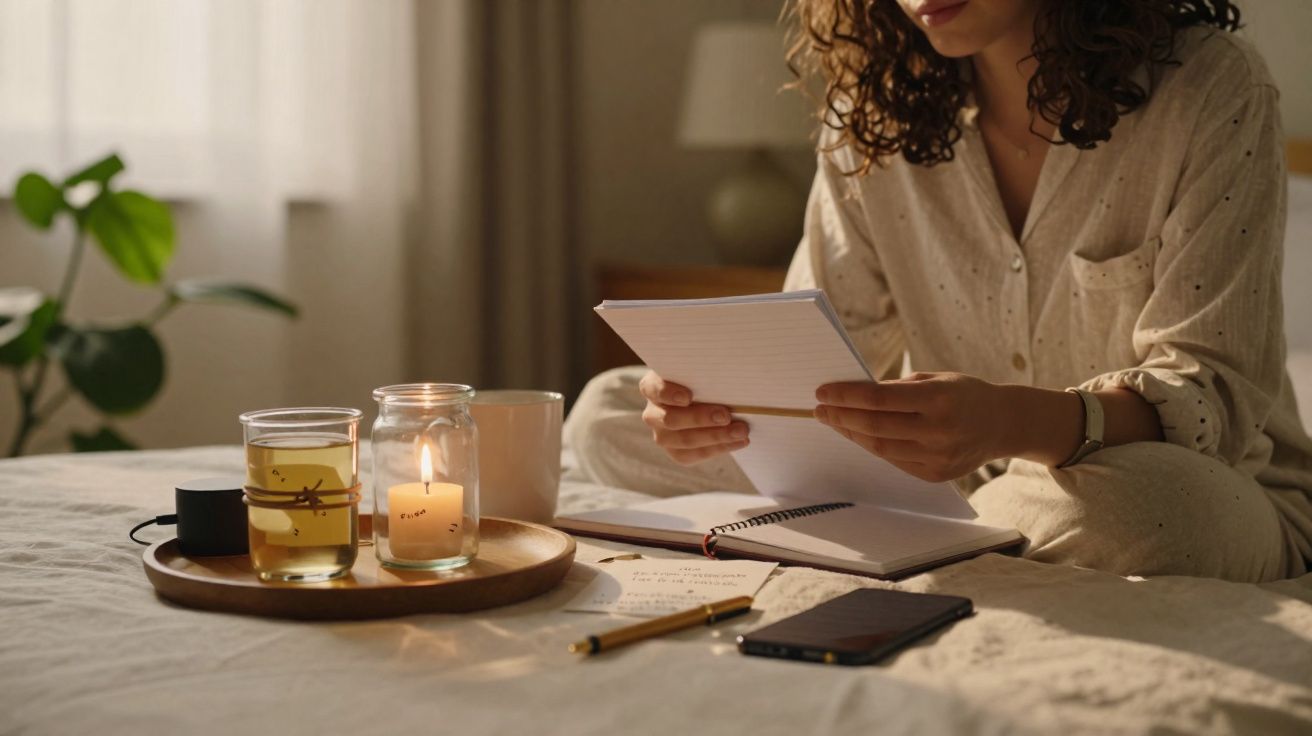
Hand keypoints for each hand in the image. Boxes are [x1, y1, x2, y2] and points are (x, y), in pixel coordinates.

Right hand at [639, 370, 749, 464]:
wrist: (705, 398)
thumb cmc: (700, 379)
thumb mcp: (698, 371)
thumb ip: (704, 374)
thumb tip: (728, 378)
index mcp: (652, 387)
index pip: (653, 389)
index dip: (668, 393)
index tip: (688, 396)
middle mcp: (652, 413)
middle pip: (670, 420)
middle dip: (700, 419)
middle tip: (726, 416)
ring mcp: (662, 435)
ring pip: (684, 441)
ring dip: (715, 437)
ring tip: (741, 431)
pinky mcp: (675, 451)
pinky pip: (693, 455)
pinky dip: (718, 448)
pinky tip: (738, 441)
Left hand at [814, 372, 1010, 482]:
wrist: (1004, 424)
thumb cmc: (964, 394)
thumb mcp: (936, 379)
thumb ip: (898, 388)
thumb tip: (853, 395)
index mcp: (939, 398)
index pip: (879, 399)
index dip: (846, 396)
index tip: (822, 392)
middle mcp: (939, 430)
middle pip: (875, 426)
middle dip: (841, 417)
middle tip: (819, 409)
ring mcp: (938, 457)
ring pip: (880, 448)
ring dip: (852, 434)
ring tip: (834, 421)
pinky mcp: (936, 475)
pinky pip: (894, 461)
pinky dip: (872, 447)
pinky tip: (859, 435)